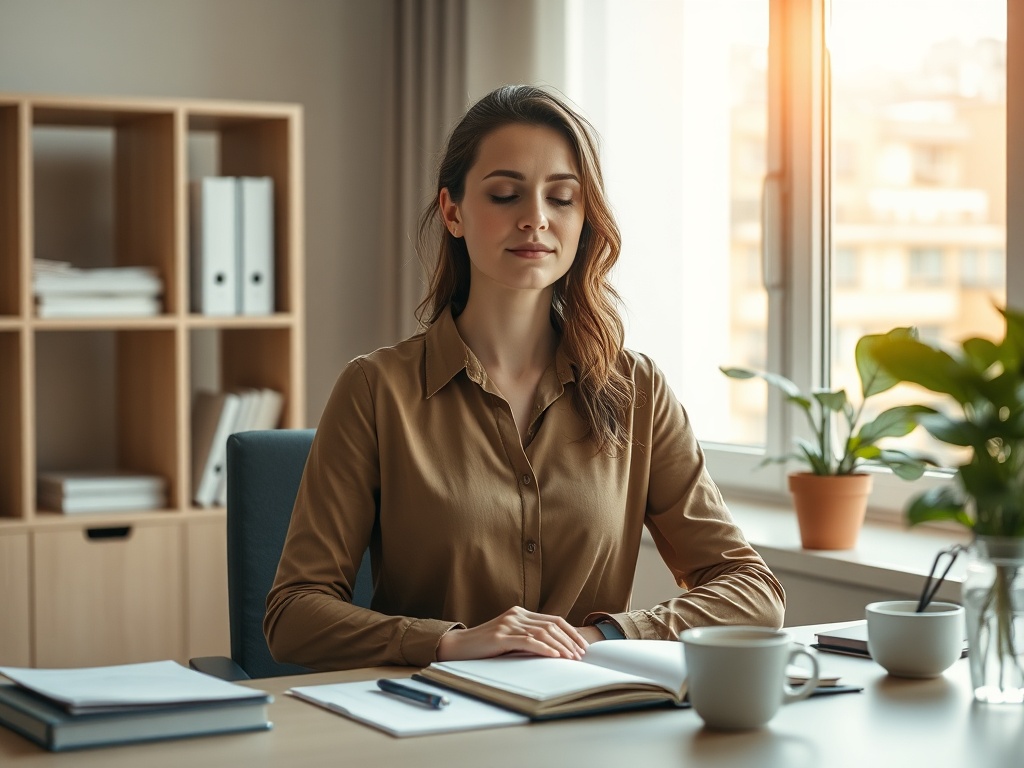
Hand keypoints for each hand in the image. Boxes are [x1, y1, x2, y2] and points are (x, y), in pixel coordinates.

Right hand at [436, 606, 588, 660]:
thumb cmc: (485, 646)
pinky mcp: (501, 636)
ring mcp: (508, 624)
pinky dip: (544, 648)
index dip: (570, 632)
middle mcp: (516, 615)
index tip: (582, 646)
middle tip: (581, 654)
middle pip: (551, 625)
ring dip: (560, 646)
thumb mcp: (510, 638)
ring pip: (542, 632)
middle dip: (569, 640)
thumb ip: (528, 637)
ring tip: (571, 657)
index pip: (553, 619)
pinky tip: (555, 656)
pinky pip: (528, 641)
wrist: (458, 646)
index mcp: (520, 613)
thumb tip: (555, 649)